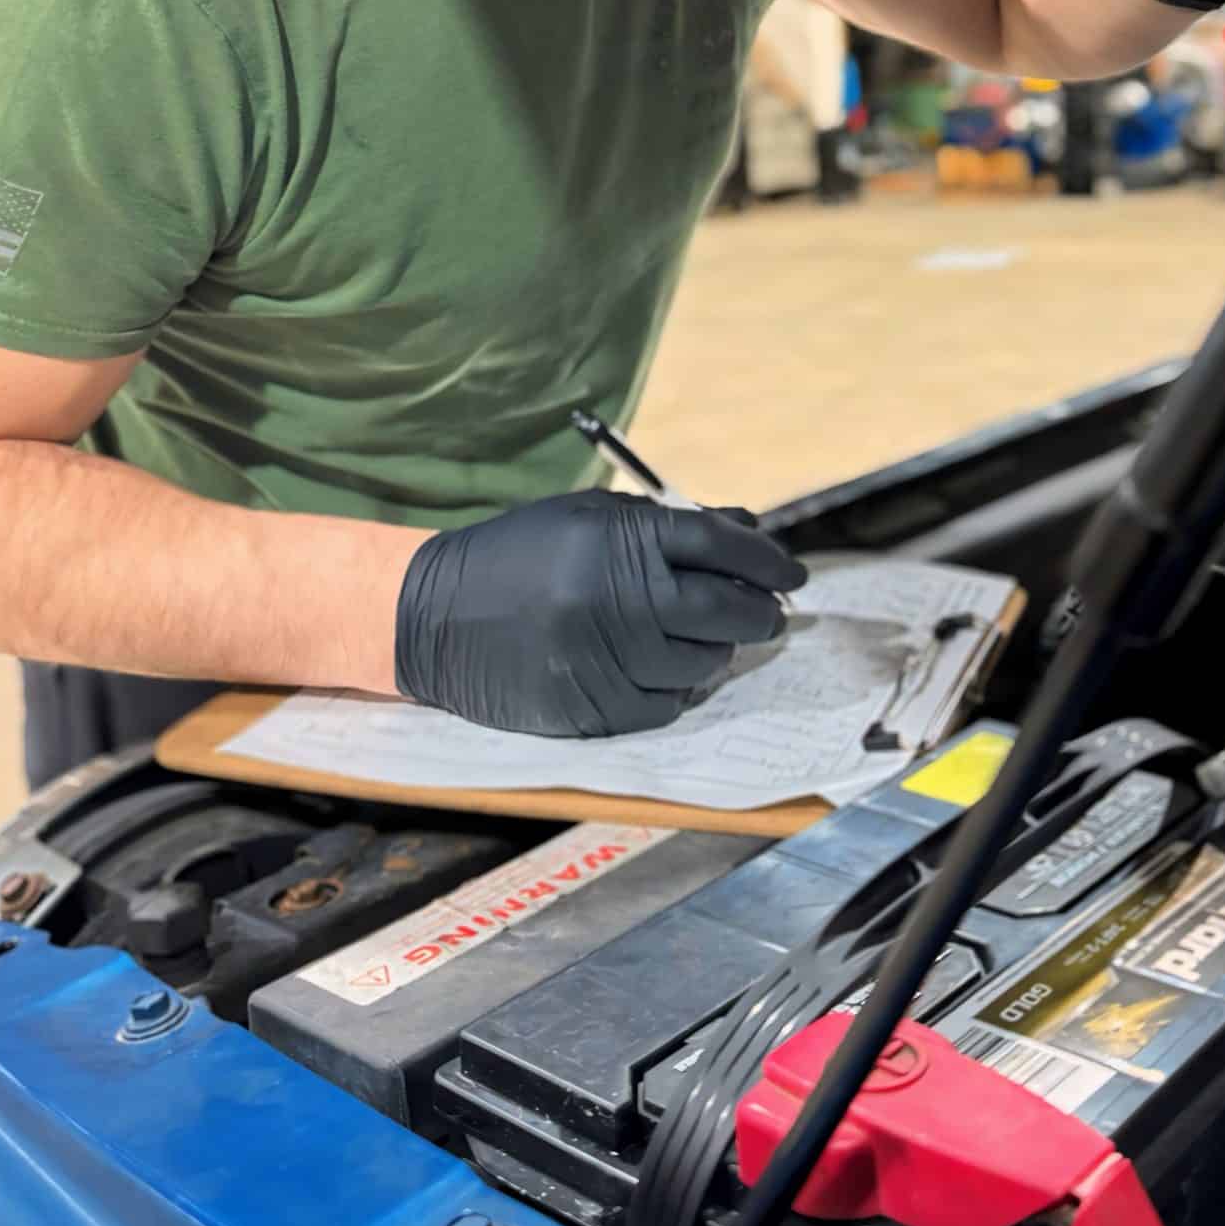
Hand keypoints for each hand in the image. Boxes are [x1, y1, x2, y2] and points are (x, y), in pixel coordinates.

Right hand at [394, 490, 807, 736]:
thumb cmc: (520, 556)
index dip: (765, 558)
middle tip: (772, 614)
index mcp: (614, 538)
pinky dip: (681, 691)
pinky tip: (675, 672)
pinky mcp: (586, 708)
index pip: (717, 544)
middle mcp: (611, 596)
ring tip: (716, 640)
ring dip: (720, 653)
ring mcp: (599, 657)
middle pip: (721, 609)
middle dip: (759, 612)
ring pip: (700, 665)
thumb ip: (669, 525)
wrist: (432, 616)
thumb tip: (750, 527)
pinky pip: (664, 707)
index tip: (793, 573)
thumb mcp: (588, 517)